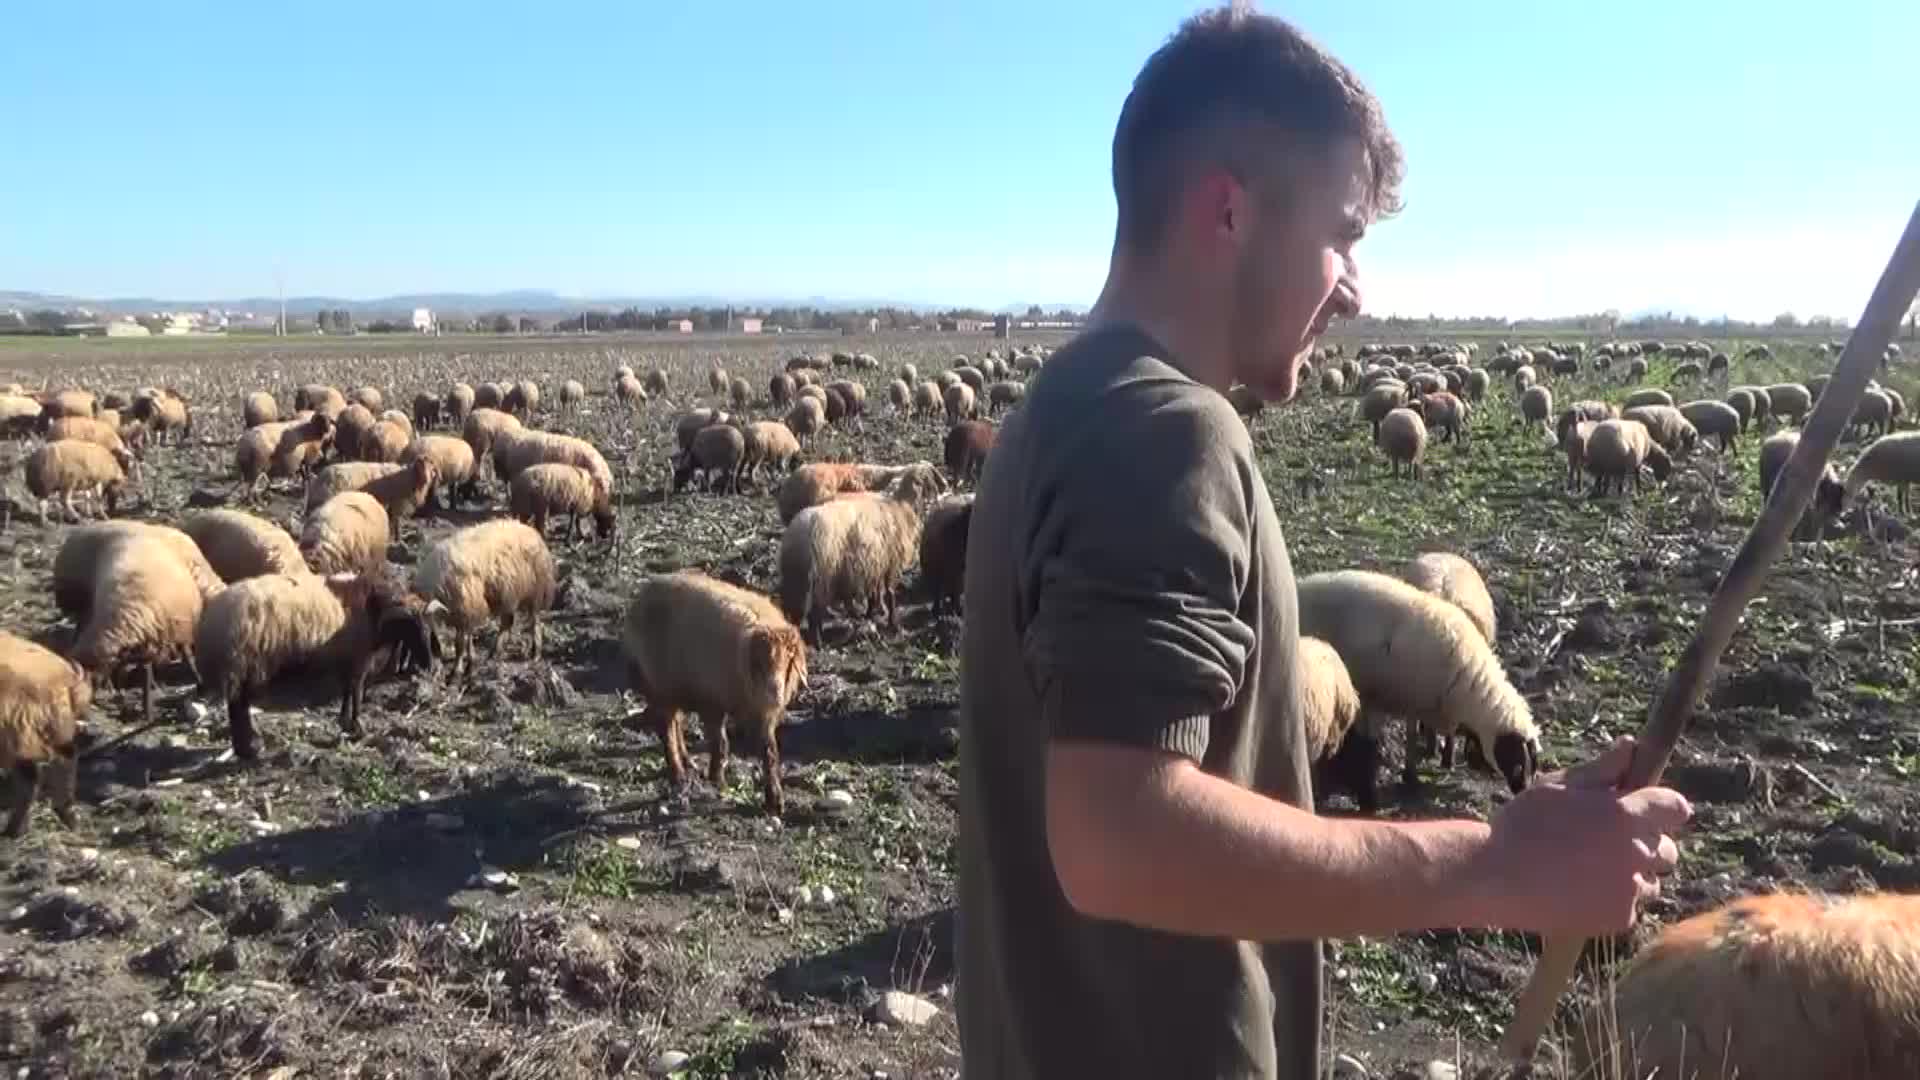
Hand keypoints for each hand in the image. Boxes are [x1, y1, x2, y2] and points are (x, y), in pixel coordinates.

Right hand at [1472, 736, 1691, 936]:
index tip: (1640, 812)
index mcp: (1627, 813)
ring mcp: (1631, 888)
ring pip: (1650, 882)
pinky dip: (1613, 902)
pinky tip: (1579, 893)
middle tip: (1604, 845)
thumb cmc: (1522, 824)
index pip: (1675, 807)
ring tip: (1587, 872)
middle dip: (1643, 845)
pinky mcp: (1618, 917)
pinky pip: (1630, 908)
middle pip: (1666, 849)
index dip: (1659, 809)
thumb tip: (1631, 747)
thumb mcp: (1558, 786)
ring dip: (1631, 877)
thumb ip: (1601, 769)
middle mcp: (1637, 850)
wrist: (1494, 876)